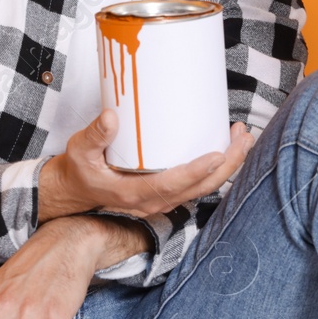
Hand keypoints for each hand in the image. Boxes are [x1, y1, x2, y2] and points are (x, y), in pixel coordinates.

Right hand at [39, 112, 253, 220]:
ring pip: (202, 188)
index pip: (173, 185)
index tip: (219, 154)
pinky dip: (216, 170)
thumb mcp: (79, 150)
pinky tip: (226, 148)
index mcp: (133, 193)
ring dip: (227, 166)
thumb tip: (111, 117)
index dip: (197, 171)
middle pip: (199, 188)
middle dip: (227, 164)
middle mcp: (153, 201)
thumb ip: (95, 135)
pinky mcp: (165, 194)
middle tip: (243, 137)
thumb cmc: (78, 170)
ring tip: (243, 138)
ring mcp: (161, 200)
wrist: (74, 191)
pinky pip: (196, 186)